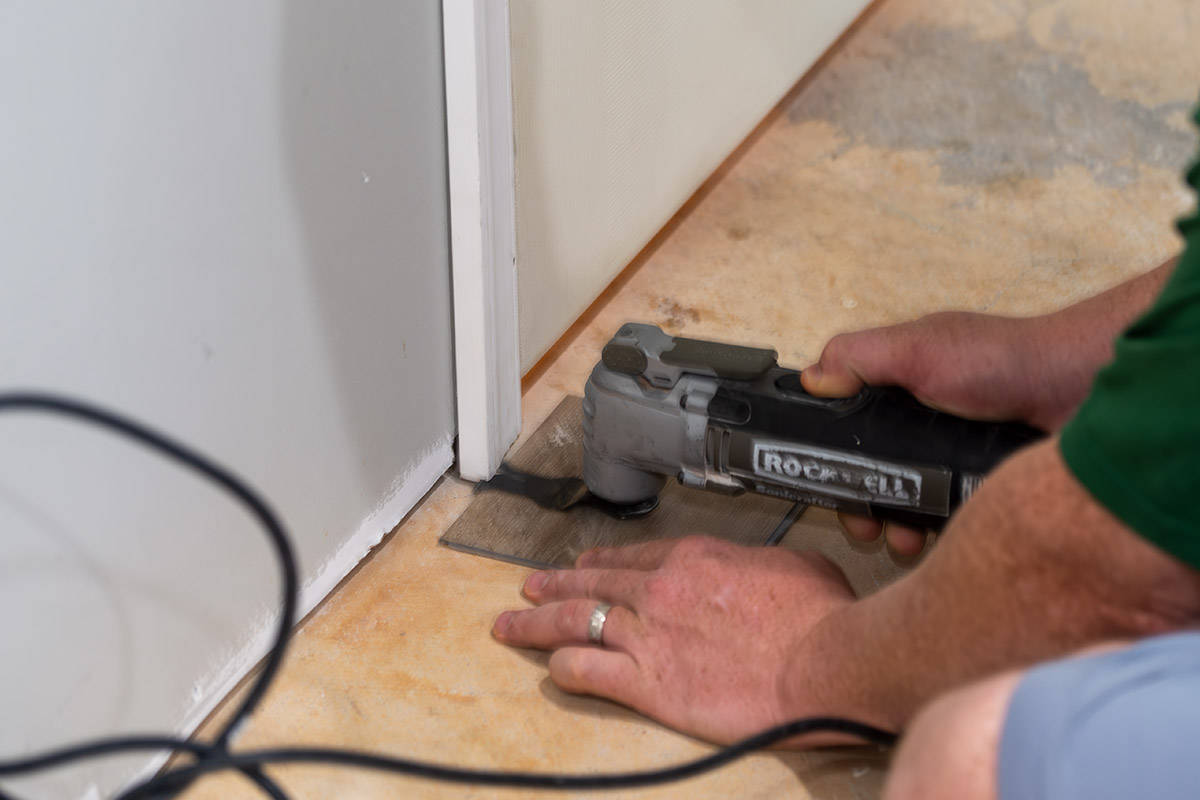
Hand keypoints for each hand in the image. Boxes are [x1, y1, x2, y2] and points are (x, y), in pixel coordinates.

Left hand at [492, 536, 858, 744]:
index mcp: (692, 559)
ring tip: (511, 625)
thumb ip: (755, 564)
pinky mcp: (648, 683)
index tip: (583, 565)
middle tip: (528, 587)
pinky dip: (565, 670)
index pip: (631, 556)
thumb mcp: (794, 564)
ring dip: (536, 624)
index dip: (599, 561)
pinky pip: (587, 672)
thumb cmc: (819, 619)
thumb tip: (754, 571)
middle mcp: (659, 590)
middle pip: (590, 582)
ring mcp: (648, 635)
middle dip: (552, 585)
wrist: (826, 661)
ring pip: (574, 621)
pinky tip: (555, 670)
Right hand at [800, 311, 1050, 555]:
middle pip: (872, 472)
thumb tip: (812, 378)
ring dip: (895, 526)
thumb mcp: (918, 348)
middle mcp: (921, 425)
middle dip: (861, 503)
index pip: (847, 425)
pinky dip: (936, 533)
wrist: (1080, 390)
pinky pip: (948, 517)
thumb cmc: (1003, 360)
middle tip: (863, 526)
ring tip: (899, 542)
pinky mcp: (980, 484)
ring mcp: (950, 457)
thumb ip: (861, 357)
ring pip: (908, 501)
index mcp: (899, 390)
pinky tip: (934, 544)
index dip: (829, 454)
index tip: (821, 480)